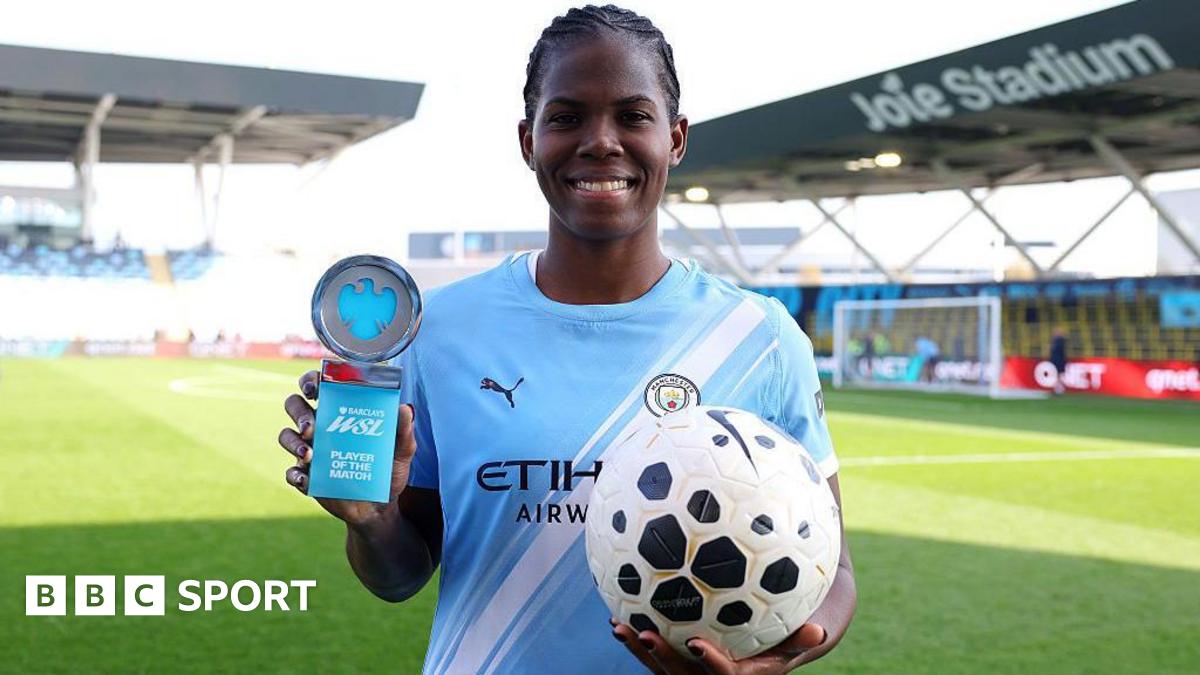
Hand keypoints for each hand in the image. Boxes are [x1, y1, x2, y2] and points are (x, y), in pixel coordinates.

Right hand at [277, 370, 417, 528]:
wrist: (380, 506)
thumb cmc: (388, 469)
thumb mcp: (401, 450)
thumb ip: (404, 430)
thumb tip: (405, 409)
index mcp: (340, 411)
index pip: (318, 386)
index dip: (311, 380)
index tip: (315, 387)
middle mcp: (320, 427)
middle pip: (294, 405)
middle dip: (298, 411)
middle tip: (311, 425)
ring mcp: (310, 451)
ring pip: (286, 435)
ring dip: (293, 441)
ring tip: (309, 453)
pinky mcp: (307, 477)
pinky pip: (291, 472)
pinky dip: (295, 474)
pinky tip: (306, 480)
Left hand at [611, 618, 826, 673]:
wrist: (764, 655)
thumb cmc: (781, 641)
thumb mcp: (793, 642)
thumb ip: (801, 638)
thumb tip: (819, 629)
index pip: (722, 674)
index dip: (710, 661)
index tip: (697, 641)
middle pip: (682, 674)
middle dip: (663, 658)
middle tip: (647, 634)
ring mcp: (690, 671)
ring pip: (661, 666)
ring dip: (640, 648)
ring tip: (619, 626)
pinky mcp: (678, 662)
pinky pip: (654, 654)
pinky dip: (637, 638)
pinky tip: (617, 617)